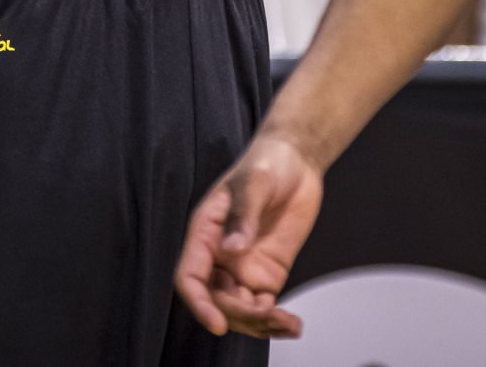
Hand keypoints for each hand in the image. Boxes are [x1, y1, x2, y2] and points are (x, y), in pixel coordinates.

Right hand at [174, 133, 321, 338]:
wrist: (296, 160)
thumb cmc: (266, 162)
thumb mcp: (254, 182)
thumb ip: (242, 215)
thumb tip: (232, 249)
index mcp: (204, 233)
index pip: (190, 277)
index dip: (199, 304)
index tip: (217, 324)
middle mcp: (219, 256)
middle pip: (216, 300)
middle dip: (239, 316)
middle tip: (269, 316)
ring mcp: (242, 268)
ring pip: (240, 310)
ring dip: (260, 325)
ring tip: (288, 325)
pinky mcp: (266, 273)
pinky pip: (263, 306)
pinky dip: (275, 321)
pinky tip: (292, 325)